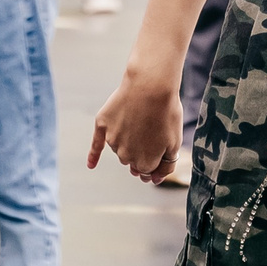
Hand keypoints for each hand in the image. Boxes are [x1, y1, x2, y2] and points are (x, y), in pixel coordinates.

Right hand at [89, 64, 182, 181]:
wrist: (150, 85)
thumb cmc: (166, 113)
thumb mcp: (175, 142)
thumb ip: (166, 166)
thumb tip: (154, 180)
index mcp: (144, 164)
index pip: (147, 171)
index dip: (154, 161)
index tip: (158, 152)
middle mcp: (125, 156)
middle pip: (132, 160)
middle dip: (140, 153)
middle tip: (149, 135)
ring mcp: (112, 140)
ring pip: (119, 148)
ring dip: (128, 142)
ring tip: (141, 121)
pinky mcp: (102, 125)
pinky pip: (96, 144)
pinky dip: (93, 155)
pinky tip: (91, 165)